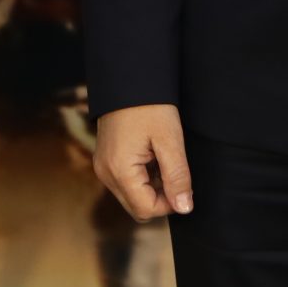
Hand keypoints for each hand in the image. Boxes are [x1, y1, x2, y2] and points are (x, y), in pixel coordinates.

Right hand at [93, 103, 192, 220]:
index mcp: (118, 170)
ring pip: (132, 196)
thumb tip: (184, 208)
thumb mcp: (170, 140)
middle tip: (173, 171)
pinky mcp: (105, 160)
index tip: (183, 182)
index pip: (146, 210)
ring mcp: (103, 166)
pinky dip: (142, 177)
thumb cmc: (149, 105)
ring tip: (161, 158)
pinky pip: (126, 182)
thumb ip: (177, 177)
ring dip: (151, 187)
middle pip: (137, 207)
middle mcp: (105, 173)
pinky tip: (152, 155)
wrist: (128, 77)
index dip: (169, 203)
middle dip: (160, 197)